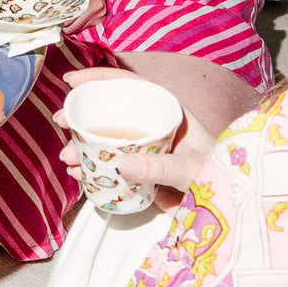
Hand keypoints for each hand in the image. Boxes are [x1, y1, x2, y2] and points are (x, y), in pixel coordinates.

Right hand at [56, 68, 215, 212]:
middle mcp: (150, 126)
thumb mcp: (190, 167)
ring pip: (104, 140)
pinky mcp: (136, 171)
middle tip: (60, 121)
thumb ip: (158, 166)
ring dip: (81, 146)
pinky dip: (89, 168)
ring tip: (68, 157)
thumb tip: (120, 163)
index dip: (98, 78)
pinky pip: (107, 165)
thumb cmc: (218, 176)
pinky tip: (78, 172)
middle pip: (109, 112)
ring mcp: (141, 149)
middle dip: (81, 115)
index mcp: (165, 111)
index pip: (129, 85)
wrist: (227, 208)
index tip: (71, 81)